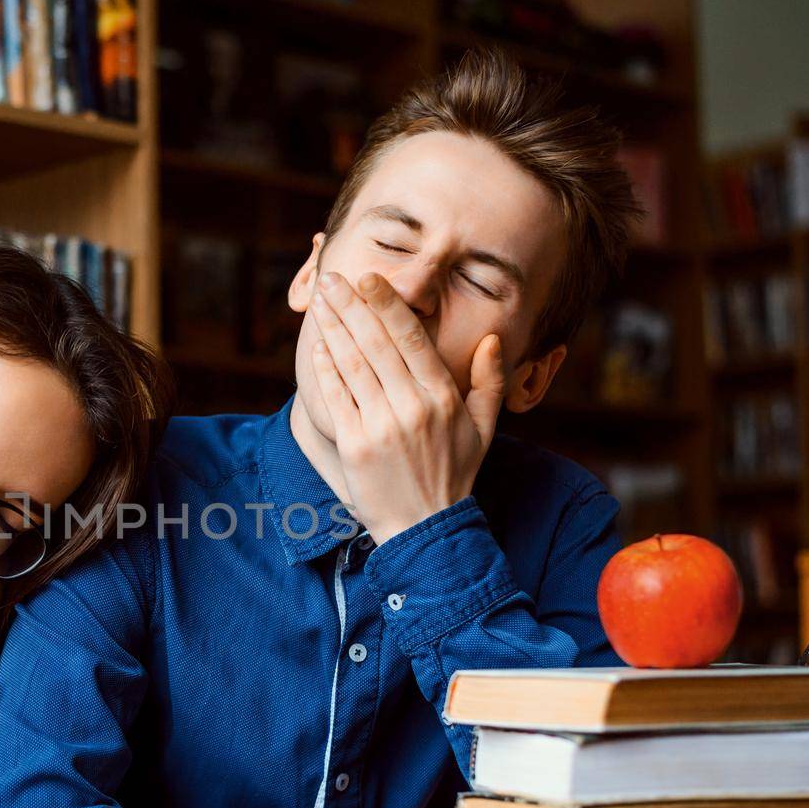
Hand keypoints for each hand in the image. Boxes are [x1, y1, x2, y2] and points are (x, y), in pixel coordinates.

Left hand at [308, 270, 506, 543]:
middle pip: (376, 344)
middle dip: (351, 307)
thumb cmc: (455, 475)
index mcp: (443, 397)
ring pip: (352, 365)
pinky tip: (317, 346)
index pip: (412, 339)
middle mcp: (413, 407)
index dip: (388, 305)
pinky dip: (325, 369)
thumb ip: (490, 382)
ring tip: (320, 302)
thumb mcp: (484, 429)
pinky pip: (336, 397)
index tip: (369, 278)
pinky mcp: (355, 445)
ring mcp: (382, 426)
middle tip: (332, 279)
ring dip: (333, 329)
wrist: (425, 528)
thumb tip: (491, 340)